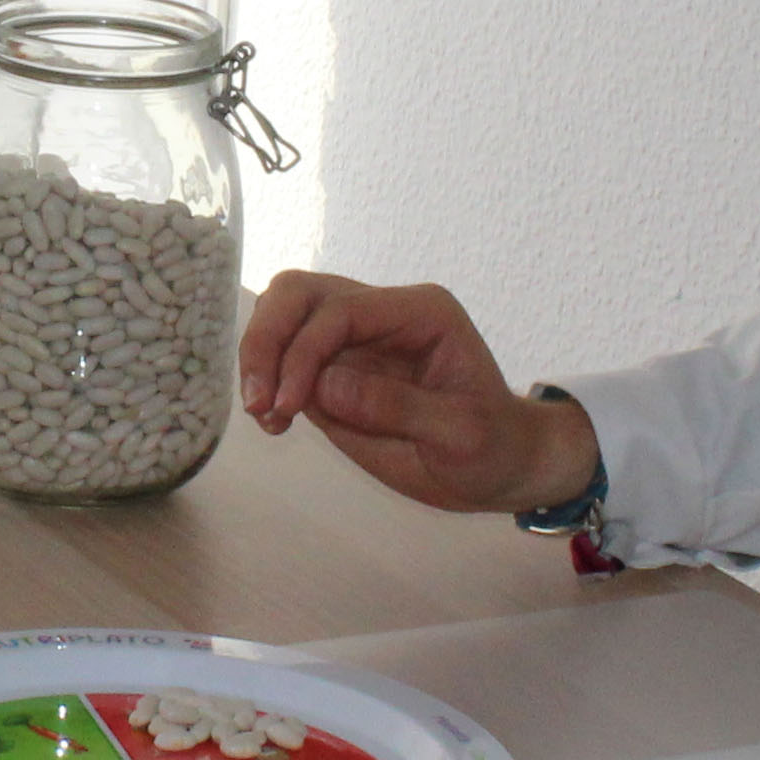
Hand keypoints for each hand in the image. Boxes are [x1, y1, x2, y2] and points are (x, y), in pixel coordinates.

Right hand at [237, 273, 596, 514]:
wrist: (500, 467)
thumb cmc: (493, 447)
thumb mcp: (460, 435)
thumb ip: (396, 407)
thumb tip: (324, 387)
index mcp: (420, 312)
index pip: (341, 310)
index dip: (304, 351)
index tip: (289, 405)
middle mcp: (381, 313)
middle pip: (299, 293)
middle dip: (267, 340)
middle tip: (259, 402)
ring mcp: (354, 338)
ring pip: (283, 313)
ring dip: (260, 359)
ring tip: (267, 418)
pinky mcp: (334, 368)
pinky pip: (285, 356)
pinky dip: (267, 382)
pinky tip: (275, 423)